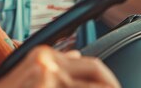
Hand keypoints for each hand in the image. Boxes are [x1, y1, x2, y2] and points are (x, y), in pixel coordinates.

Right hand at [0, 46, 119, 87]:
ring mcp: (46, 75)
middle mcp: (47, 61)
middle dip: (111, 86)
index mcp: (46, 55)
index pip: (90, 65)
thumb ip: (56, 64)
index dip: (109, 80)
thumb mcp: (29, 70)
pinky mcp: (44, 85)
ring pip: (89, 86)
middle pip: (96, 71)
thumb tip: (77, 56)